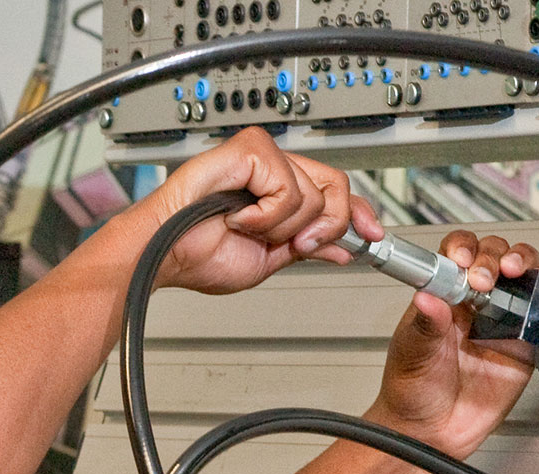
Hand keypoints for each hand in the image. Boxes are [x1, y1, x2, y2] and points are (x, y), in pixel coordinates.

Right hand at [141, 128, 382, 293]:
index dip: (358, 213)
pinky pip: (288, 187)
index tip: (373, 236)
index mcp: (278, 192)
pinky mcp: (250, 150)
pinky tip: (238, 216)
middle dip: (324, 225)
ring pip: (312, 193)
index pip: (335, 191)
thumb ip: (306, 247)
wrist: (165, 254)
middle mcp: (273, 169)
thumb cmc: (198, 255)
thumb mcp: (269, 260)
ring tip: (246, 227)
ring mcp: (262, 156)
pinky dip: (266, 214)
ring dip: (281, 226)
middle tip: (293, 244)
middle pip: (336, 186)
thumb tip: (341, 248)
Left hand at [364, 230, 538, 459]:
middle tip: (484, 279)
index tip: (462, 262)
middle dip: (494, 255)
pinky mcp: (523, 340)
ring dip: (524, 261)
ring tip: (514, 271)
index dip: (464, 249)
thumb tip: (427, 297)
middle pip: (494, 254)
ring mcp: (501, 318)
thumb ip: (425, 325)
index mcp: (442, 296)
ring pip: (523, 272)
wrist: (431, 430)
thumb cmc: (411, 390)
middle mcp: (474, 301)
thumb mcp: (412, 354)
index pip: (457, 253)